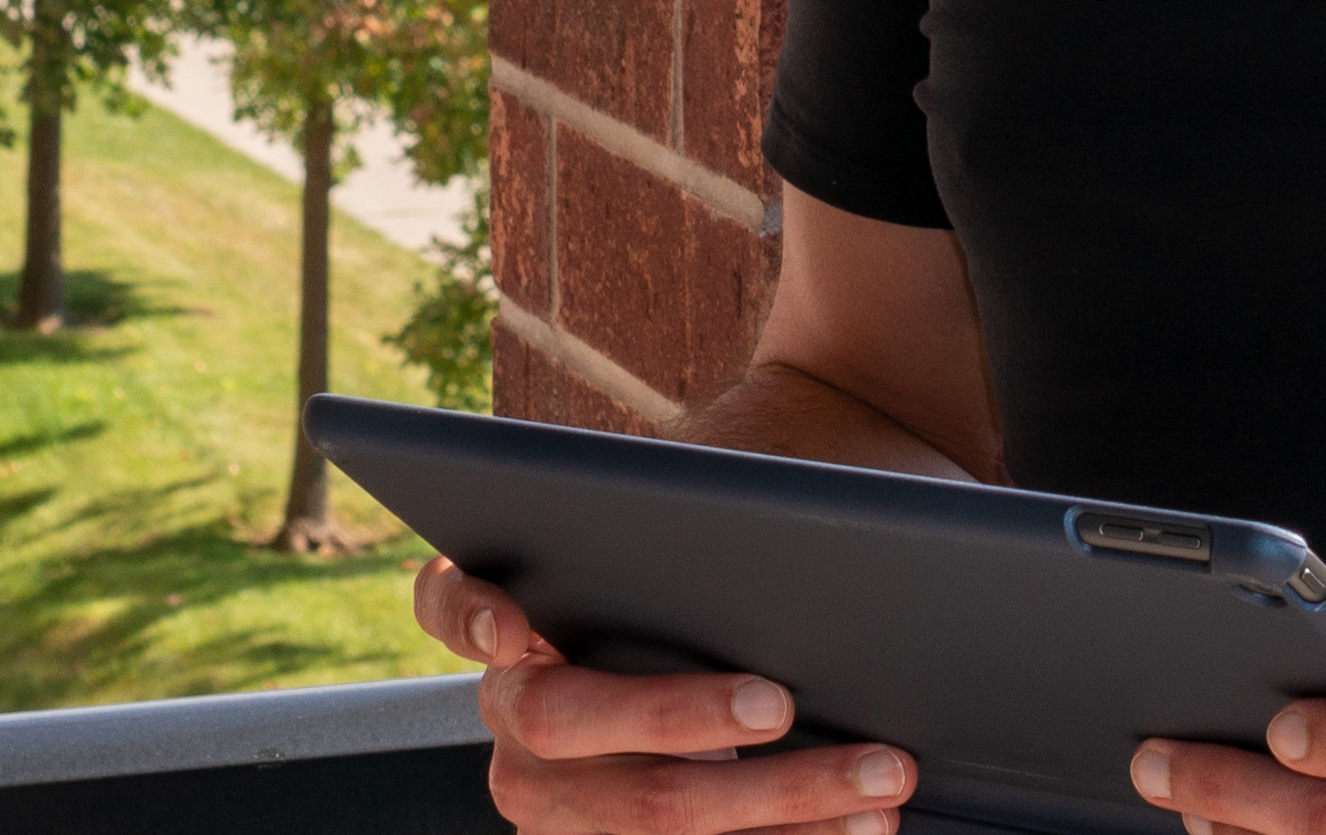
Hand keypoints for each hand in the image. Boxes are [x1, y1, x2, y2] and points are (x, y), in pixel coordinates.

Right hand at [413, 554, 923, 834]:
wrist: (742, 684)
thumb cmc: (718, 587)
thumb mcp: (690, 552)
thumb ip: (691, 538)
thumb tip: (781, 522)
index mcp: (510, 625)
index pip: (449, 600)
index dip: (469, 612)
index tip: (510, 625)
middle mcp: (515, 719)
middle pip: (572, 722)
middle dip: (682, 713)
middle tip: (781, 700)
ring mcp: (558, 805)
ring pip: (649, 816)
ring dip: (778, 801)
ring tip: (876, 782)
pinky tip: (857, 831)